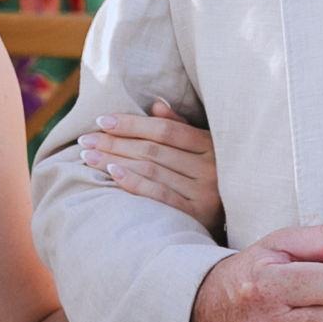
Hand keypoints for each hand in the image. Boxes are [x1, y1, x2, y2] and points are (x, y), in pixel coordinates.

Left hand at [79, 102, 222, 227]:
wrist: (237, 217)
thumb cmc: (210, 177)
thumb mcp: (203, 149)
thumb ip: (180, 127)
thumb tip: (156, 105)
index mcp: (211, 145)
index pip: (165, 130)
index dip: (131, 124)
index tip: (101, 120)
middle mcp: (210, 168)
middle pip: (153, 150)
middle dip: (115, 143)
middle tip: (85, 140)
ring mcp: (204, 193)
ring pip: (151, 170)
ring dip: (115, 161)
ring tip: (89, 156)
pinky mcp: (196, 216)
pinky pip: (159, 195)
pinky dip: (134, 182)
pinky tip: (112, 173)